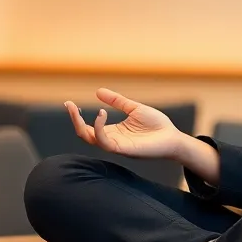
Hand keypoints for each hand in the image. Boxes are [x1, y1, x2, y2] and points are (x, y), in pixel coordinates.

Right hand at [65, 88, 187, 159]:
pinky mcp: (124, 150)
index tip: (68, 103)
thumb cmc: (157, 125)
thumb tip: (98, 91)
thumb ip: (117, 101)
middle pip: (84, 134)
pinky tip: (101, 113)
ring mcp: (117, 146)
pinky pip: (105, 142)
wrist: (173, 137)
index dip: (77, 117)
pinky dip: (99, 128)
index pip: (88, 128)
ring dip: (81, 124)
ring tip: (78, 108)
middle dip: (74, 120)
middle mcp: (112, 140)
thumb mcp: (134, 108)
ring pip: (91, 139)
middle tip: (69, 105)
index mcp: (113, 132)